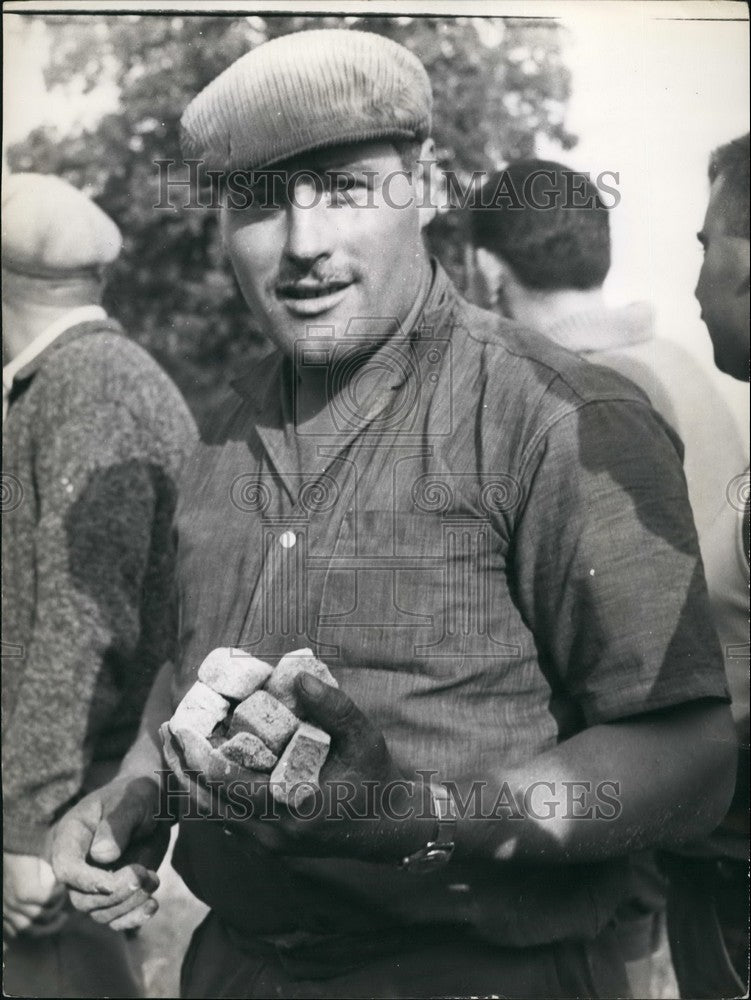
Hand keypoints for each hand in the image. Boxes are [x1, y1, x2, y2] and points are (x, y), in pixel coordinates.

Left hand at [3, 853, 67, 939]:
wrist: (14, 840)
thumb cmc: (17, 858)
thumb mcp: (16, 883)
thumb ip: (24, 895)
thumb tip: (42, 907)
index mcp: (2, 908)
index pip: (17, 931)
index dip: (37, 931)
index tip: (51, 924)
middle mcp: (5, 908)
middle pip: (30, 930)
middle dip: (50, 928)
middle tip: (63, 919)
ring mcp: (15, 902)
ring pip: (41, 916)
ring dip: (56, 908)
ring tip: (65, 899)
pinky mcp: (26, 892)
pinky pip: (48, 900)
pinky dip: (57, 895)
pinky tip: (62, 885)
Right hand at [51, 774, 169, 930]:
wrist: (155, 803)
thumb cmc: (139, 795)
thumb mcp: (133, 800)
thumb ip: (117, 824)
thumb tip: (101, 856)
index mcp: (72, 836)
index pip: (66, 869)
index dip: (87, 881)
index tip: (116, 879)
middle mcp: (79, 863)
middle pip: (82, 899)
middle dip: (115, 894)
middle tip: (144, 874)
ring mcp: (95, 881)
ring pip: (99, 913)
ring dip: (129, 904)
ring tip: (153, 879)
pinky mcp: (115, 893)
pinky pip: (115, 919)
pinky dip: (133, 919)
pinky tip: (152, 905)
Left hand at [170, 674, 432, 861]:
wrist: (392, 827)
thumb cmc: (379, 778)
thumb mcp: (365, 738)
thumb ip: (334, 708)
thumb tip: (298, 678)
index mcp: (292, 811)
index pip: (227, 787)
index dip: (197, 756)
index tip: (178, 726)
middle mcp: (272, 835)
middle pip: (206, 804)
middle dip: (181, 767)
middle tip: (166, 730)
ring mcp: (267, 844)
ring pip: (211, 815)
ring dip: (190, 780)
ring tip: (175, 744)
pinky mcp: (268, 843)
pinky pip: (225, 819)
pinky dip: (208, 792)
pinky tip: (202, 765)